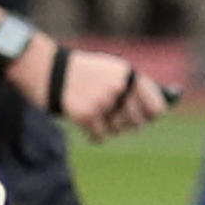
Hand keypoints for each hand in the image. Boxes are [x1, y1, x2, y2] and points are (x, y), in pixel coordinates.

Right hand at [48, 48, 173, 142]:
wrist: (47, 69)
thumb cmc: (82, 71)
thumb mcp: (110, 70)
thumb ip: (131, 86)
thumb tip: (154, 112)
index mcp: (128, 75)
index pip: (156, 107)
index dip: (151, 115)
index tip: (146, 117)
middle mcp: (118, 88)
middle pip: (137, 123)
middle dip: (126, 124)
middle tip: (116, 119)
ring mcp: (103, 102)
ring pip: (118, 130)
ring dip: (108, 127)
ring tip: (97, 116)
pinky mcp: (86, 115)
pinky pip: (100, 136)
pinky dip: (94, 134)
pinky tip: (86, 123)